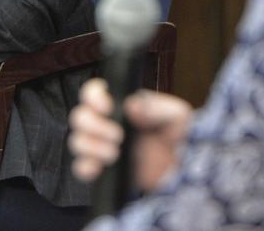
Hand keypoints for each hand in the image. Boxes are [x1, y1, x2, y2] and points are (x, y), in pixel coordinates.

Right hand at [68, 78, 193, 191]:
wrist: (186, 171)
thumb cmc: (182, 136)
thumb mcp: (176, 116)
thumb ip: (156, 108)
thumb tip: (132, 105)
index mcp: (121, 104)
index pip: (94, 92)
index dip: (93, 97)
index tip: (106, 107)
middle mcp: (108, 122)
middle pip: (80, 117)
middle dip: (94, 126)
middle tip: (118, 136)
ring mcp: (103, 146)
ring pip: (77, 141)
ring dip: (91, 147)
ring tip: (114, 154)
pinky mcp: (104, 169)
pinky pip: (81, 167)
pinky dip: (85, 167)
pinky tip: (99, 168)